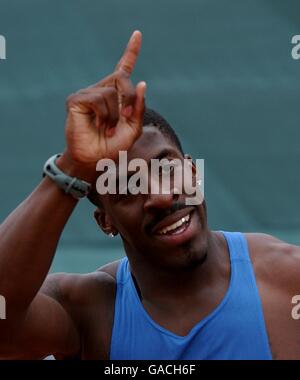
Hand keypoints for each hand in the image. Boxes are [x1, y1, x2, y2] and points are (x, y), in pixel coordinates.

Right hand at [64, 31, 145, 165]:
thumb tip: (141, 82)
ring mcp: (88, 94)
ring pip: (110, 92)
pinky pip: (98, 99)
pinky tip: (100, 126)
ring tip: (108, 129)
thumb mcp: (133, 129)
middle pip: (122, 78)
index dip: (131, 52)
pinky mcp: (76, 100)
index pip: (123, 69)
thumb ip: (138, 108)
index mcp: (115, 96)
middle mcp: (101, 91)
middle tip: (126, 118)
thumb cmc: (112, 147)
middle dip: (130, 98)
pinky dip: (104, 115)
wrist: (94, 161)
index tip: (138, 34)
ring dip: (115, 115)